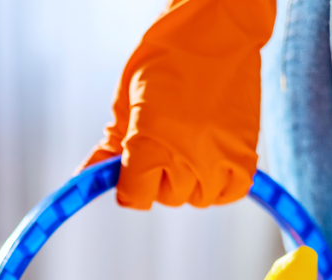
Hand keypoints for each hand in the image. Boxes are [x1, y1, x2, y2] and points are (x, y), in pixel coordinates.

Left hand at [82, 0, 275, 209]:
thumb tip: (85, 176)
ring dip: (191, 182)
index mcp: (150, 146)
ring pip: (198, 198)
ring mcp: (220, 158)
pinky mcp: (246, 153)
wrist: (216, 29)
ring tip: (188, 147)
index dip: (129, 186)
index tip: (131, 171)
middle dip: (160, 179)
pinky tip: (211, 162)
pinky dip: (221, 185)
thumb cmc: (165, 58)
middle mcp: (186, 159)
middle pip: (167, 198)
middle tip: (164, 146)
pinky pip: (231, 192)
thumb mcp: (127, 102)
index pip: (135, 198)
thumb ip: (110, 146)